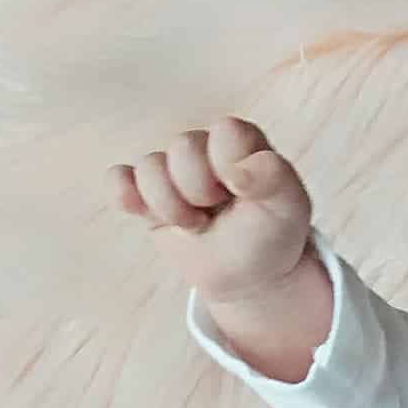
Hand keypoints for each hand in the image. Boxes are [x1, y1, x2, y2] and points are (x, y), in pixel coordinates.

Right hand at [107, 116, 313, 306]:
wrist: (250, 275)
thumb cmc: (271, 234)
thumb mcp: (289, 207)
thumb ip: (274, 178)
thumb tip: (238, 172)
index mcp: (239, 141)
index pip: (225, 133)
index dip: (231, 168)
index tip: (245, 195)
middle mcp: (202, 148)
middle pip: (183, 148)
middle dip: (202, 191)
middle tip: (219, 213)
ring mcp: (171, 170)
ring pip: (149, 169)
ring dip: (173, 207)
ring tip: (198, 224)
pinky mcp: (145, 194)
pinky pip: (118, 181)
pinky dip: (125, 195)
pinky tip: (149, 215)